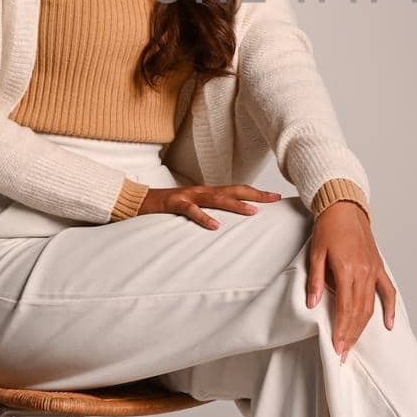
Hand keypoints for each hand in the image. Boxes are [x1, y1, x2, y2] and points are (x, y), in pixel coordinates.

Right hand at [141, 184, 281, 228]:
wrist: (140, 201)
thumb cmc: (169, 207)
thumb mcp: (193, 209)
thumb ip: (210, 212)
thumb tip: (229, 224)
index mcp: (208, 192)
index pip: (237, 190)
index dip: (256, 193)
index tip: (276, 197)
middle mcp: (202, 191)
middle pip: (233, 190)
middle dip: (255, 195)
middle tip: (274, 199)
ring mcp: (189, 196)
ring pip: (216, 199)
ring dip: (236, 205)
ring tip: (253, 211)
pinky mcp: (175, 204)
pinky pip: (191, 210)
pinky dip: (204, 218)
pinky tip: (215, 226)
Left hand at [304, 201, 395, 362]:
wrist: (344, 207)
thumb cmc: (328, 228)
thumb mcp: (316, 253)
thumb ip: (316, 280)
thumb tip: (313, 304)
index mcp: (347, 269)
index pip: (346, 308)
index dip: (342, 331)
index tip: (337, 348)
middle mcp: (364, 272)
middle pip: (360, 311)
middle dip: (351, 335)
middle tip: (343, 354)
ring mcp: (373, 270)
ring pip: (371, 305)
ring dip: (363, 327)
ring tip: (354, 344)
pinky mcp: (378, 266)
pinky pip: (387, 290)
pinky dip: (390, 308)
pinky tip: (389, 324)